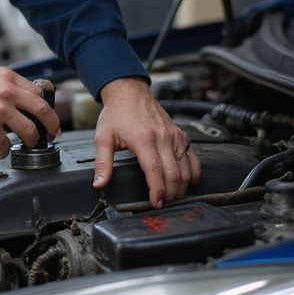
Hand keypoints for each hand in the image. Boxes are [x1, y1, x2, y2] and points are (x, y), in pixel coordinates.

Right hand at [0, 66, 59, 156]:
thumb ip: (8, 84)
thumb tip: (24, 98)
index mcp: (8, 78)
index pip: (38, 93)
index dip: (46, 107)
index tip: (48, 116)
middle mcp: (6, 93)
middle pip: (42, 111)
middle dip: (52, 125)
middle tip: (53, 132)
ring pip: (28, 131)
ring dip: (31, 140)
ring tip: (27, 143)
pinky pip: (5, 144)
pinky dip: (5, 150)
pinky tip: (2, 149)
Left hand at [93, 77, 200, 207]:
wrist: (129, 91)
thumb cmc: (116, 114)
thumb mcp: (103, 137)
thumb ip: (102, 162)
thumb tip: (99, 183)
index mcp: (142, 139)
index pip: (155, 171)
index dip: (157, 191)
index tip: (155, 202)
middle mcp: (161, 137)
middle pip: (173, 173)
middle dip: (170, 193)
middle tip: (163, 203)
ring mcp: (173, 135)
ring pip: (185, 167)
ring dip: (182, 186)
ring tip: (173, 196)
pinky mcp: (180, 133)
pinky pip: (192, 156)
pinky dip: (194, 171)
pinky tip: (189, 181)